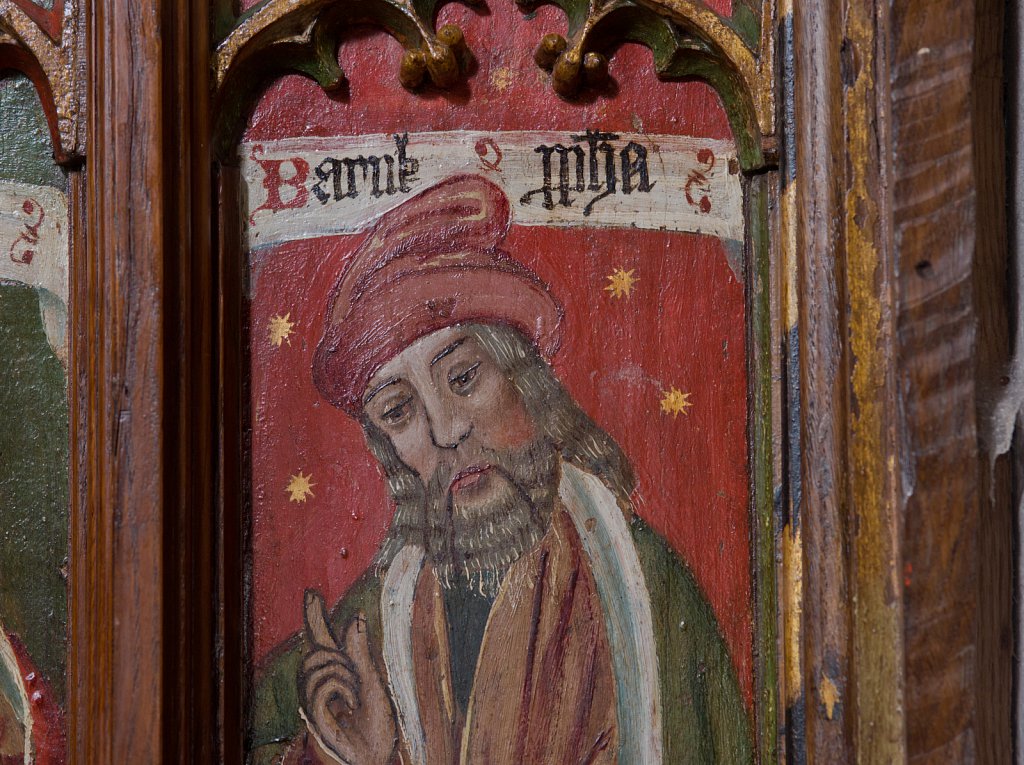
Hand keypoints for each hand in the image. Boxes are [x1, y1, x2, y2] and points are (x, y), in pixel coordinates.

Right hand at [298, 590, 396, 764]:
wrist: (374, 758)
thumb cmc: (375, 726)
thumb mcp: (371, 681)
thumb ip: (359, 651)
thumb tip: (355, 614)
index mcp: (338, 674)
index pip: (323, 640)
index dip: (316, 616)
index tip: (312, 593)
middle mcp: (322, 684)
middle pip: (315, 649)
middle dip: (334, 653)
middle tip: (353, 677)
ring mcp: (315, 699)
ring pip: (316, 663)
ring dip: (342, 674)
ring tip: (354, 696)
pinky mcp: (312, 713)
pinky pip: (322, 684)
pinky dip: (341, 690)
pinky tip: (349, 706)